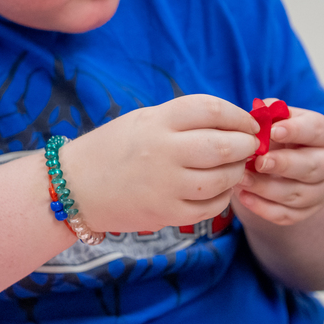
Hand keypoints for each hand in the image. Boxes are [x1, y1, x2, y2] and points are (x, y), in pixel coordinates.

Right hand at [59, 94, 259, 233]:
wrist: (74, 187)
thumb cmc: (113, 148)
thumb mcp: (143, 120)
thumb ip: (183, 120)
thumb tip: (232, 123)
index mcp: (157, 121)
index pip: (212, 110)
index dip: (238, 116)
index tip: (249, 123)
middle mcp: (163, 152)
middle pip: (224, 146)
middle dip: (246, 145)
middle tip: (249, 146)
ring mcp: (166, 185)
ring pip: (223, 178)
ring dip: (237, 172)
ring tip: (234, 167)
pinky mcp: (167, 213)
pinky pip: (211, 206)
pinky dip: (222, 197)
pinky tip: (218, 189)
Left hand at [232, 102, 323, 226]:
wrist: (292, 163)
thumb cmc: (283, 136)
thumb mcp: (280, 120)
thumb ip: (270, 114)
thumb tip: (258, 113)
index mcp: (323, 136)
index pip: (315, 131)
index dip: (296, 130)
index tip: (273, 131)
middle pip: (311, 167)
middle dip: (283, 164)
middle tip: (259, 161)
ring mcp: (319, 191)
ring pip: (295, 194)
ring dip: (266, 187)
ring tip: (241, 178)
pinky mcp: (305, 212)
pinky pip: (285, 215)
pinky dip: (263, 208)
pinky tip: (243, 196)